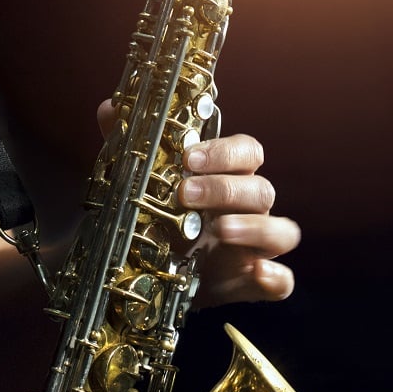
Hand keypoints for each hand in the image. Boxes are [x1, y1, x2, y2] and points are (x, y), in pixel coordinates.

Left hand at [96, 99, 300, 307]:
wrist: (152, 279)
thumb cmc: (157, 224)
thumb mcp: (140, 188)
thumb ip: (128, 149)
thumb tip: (109, 108)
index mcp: (227, 180)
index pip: (247, 152)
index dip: (226, 152)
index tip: (190, 157)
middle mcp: (248, 210)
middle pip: (261, 189)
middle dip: (225, 189)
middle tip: (185, 194)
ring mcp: (254, 248)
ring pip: (282, 231)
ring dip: (256, 227)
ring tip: (220, 230)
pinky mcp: (253, 283)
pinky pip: (283, 281)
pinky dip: (276, 277)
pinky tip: (258, 273)